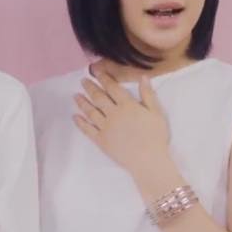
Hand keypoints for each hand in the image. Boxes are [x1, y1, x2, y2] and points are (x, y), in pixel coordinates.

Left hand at [73, 61, 171, 178]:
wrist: (148, 160)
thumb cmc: (156, 136)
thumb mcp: (156, 113)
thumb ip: (148, 95)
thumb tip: (143, 77)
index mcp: (127, 105)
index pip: (112, 88)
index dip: (103, 78)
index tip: (96, 71)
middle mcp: (113, 114)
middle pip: (98, 97)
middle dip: (90, 87)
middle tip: (83, 80)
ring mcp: (105, 127)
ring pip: (91, 112)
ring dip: (82, 103)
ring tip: (75, 96)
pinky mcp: (101, 140)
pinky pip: (88, 129)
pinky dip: (80, 123)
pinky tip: (75, 117)